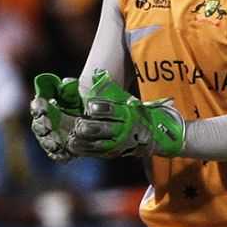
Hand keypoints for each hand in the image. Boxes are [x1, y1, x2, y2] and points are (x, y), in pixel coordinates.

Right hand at [29, 73, 82, 161]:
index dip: (38, 107)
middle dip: (42, 127)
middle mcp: (45, 124)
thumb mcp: (73, 93)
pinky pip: (57, 154)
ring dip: (49, 143)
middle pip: (39, 127)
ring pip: (46, 142)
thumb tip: (68, 83)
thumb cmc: (76, 101)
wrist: (87, 115)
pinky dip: (60, 156)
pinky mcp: (61, 149)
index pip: (37, 107)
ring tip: (54, 144)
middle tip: (46, 126)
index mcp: (43, 109)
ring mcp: (52, 138)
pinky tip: (65, 157)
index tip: (43, 106)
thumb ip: (68, 89)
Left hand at [68, 70, 184, 158]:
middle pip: (105, 129)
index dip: (100, 108)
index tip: (89, 107)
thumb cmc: (132, 113)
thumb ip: (109, 87)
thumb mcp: (125, 99)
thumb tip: (96, 73)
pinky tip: (74, 146)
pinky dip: (85, 151)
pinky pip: (97, 153)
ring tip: (73, 137)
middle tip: (79, 124)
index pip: (112, 110)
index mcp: (126, 113)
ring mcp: (118, 144)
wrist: (153, 134)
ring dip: (84, 142)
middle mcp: (123, 130)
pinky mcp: (112, 153)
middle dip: (90, 127)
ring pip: (99, 144)